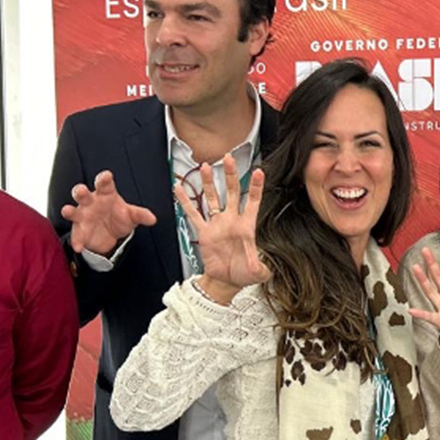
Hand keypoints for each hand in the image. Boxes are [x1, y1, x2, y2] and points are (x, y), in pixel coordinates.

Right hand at [60, 170, 158, 254]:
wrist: (111, 234)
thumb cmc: (119, 216)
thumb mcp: (132, 216)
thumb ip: (141, 215)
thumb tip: (152, 219)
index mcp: (105, 194)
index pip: (104, 184)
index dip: (104, 179)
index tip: (107, 176)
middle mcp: (91, 202)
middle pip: (82, 194)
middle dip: (80, 191)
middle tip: (81, 190)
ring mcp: (83, 216)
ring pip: (73, 211)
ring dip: (69, 210)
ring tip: (67, 210)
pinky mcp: (79, 231)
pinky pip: (76, 235)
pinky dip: (76, 241)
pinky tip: (78, 247)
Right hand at [175, 155, 269, 294]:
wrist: (226, 281)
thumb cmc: (243, 274)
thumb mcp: (256, 272)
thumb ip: (259, 267)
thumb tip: (260, 269)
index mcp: (246, 226)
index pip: (252, 201)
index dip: (255, 187)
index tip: (258, 171)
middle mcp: (231, 221)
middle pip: (231, 192)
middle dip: (230, 175)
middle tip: (229, 158)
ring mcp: (217, 224)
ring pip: (212, 198)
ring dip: (208, 183)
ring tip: (206, 166)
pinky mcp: (204, 231)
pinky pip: (193, 214)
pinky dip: (185, 201)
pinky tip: (179, 188)